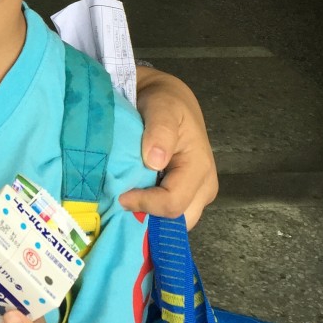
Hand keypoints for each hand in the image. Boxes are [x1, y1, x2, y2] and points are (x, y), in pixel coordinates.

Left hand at [122, 66, 218, 227]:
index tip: (119, 194)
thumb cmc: (166, 103)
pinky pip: (167, 215)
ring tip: (125, 201)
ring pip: (172, 223)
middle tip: (121, 202)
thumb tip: (155, 160)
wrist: (169, 99)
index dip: (144, 204)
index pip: (172, 204)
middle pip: (175, 222)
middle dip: (147, 219)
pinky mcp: (184, 195)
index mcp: (199, 169)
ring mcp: (195, 195)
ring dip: (147, 218)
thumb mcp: (162, 107)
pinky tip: (132, 200)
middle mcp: (203, 188)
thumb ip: (160, 130)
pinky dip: (148, 212)